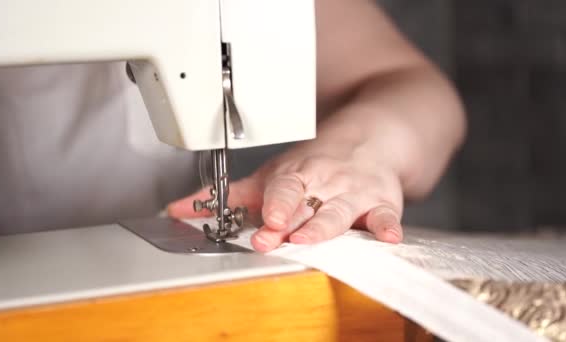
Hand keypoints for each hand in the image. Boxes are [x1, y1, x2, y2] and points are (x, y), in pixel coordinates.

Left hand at [167, 120, 404, 251]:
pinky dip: (388, 226)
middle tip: (275, 235)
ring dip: (326, 226)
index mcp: (296, 176)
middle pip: (305, 205)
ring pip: (339, 213)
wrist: (370, 138)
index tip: (264, 222)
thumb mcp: (273, 173)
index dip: (272, 206)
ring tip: (311, 239)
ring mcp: (352, 194)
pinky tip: (387, 237)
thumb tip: (178, 210)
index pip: (280, 191)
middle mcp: (323, 184)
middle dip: (291, 221)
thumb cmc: (316, 163)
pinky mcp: (380, 205)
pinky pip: (386, 217)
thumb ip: (232, 196)